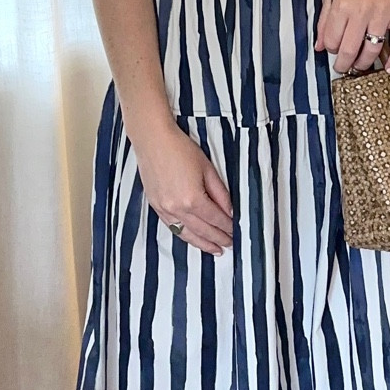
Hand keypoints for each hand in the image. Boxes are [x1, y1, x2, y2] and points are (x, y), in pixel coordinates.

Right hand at [133, 124, 233, 253]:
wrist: (153, 140)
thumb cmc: (180, 149)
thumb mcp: (208, 169)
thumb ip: (220, 193)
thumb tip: (229, 211)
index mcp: (192, 199)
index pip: (216, 219)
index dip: (228, 227)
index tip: (236, 232)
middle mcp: (177, 209)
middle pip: (203, 230)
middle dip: (218, 239)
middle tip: (230, 244)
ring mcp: (164, 209)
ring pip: (186, 234)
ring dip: (202, 244)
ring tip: (215, 249)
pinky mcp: (156, 206)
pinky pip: (173, 227)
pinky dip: (185, 235)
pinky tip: (193, 238)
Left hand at [316, 0, 389, 74]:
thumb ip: (324, 16)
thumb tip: (319, 45)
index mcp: (342, 3)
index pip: (331, 39)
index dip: (330, 48)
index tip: (333, 48)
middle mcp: (361, 11)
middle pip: (350, 49)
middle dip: (344, 64)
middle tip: (342, 67)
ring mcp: (382, 14)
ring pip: (372, 50)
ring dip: (364, 64)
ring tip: (359, 66)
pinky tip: (389, 68)